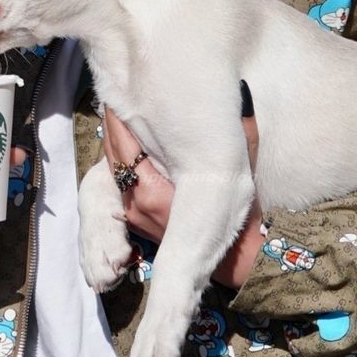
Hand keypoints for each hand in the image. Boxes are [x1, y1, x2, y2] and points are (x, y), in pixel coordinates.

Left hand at [101, 108, 263, 288]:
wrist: (233, 262)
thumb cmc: (238, 220)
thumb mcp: (242, 173)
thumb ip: (242, 133)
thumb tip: (241, 96)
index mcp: (152, 191)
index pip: (123, 147)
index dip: (119, 119)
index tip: (121, 94)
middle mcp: (136, 203)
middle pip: (114, 155)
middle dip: (115, 125)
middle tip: (118, 96)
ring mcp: (133, 213)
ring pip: (115, 169)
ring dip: (117, 142)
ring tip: (121, 113)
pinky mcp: (135, 219)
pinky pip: (122, 182)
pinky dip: (123, 161)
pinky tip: (129, 144)